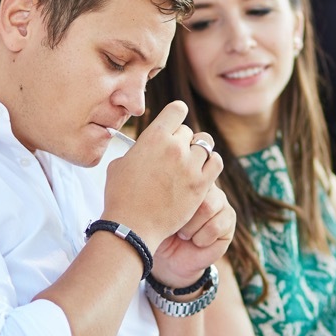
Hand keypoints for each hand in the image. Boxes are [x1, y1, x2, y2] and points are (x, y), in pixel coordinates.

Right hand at [100, 101, 221, 250]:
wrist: (132, 225)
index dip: (175, 116)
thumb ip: (136, 150)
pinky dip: (211, 164)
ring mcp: (190, 165)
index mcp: (153, 136)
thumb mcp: (119, 164)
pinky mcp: (201, 184)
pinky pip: (216, 163)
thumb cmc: (121, 196)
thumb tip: (141, 147)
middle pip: (188, 131)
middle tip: (174, 156)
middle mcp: (174, 147)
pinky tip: (202, 171)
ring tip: (190, 163)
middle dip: (181, 141)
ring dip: (198, 151)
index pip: (177, 110)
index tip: (173, 126)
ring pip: (205, 144)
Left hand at [151, 182, 234, 288]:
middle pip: (198, 190)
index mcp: (187, 177)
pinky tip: (195, 241)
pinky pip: (215, 227)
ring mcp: (221, 202)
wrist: (169, 258)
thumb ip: (164, 191)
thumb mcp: (156, 209)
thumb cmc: (159, 230)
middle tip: (174, 226)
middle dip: (182, 214)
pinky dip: (200, 239)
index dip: (177, 194)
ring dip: (190, 228)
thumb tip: (168, 179)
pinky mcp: (229, 221)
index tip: (168, 212)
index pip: (188, 174)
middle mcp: (207, 186)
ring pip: (207, 208)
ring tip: (183, 234)